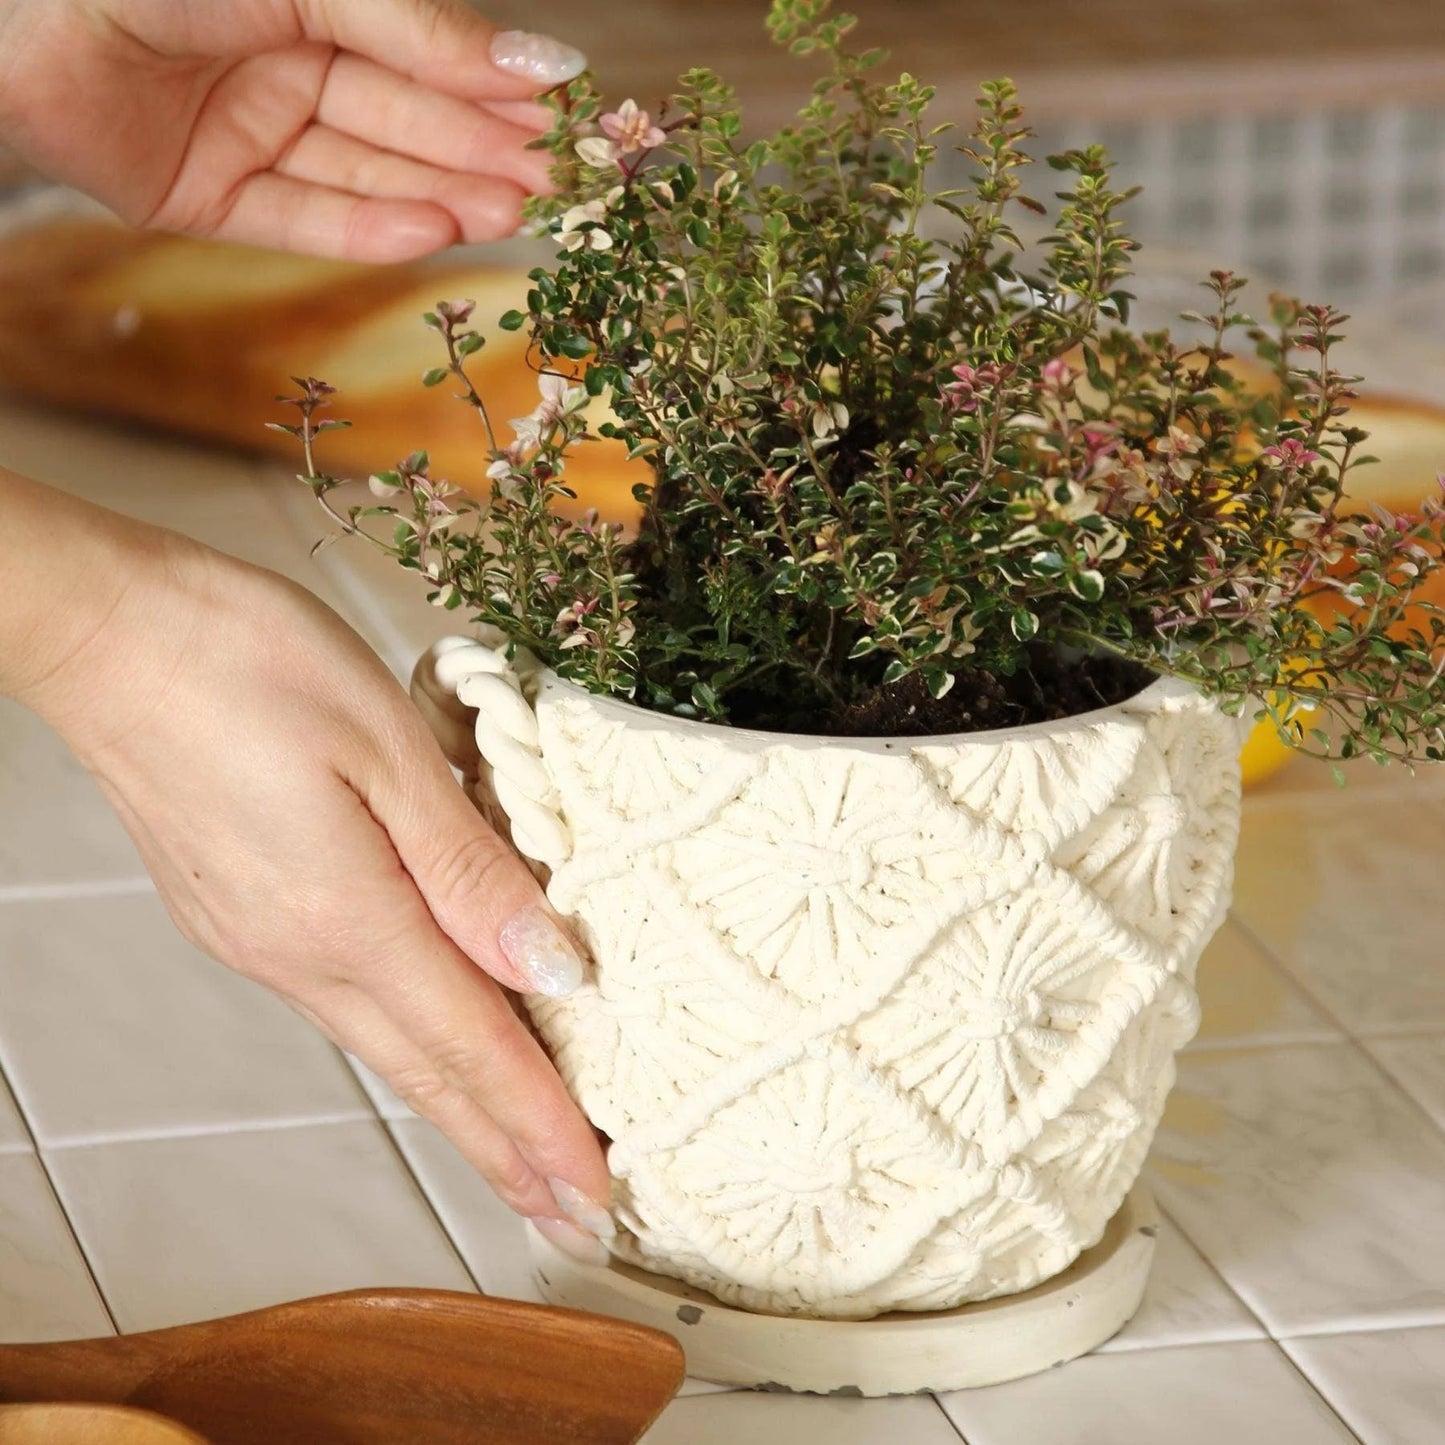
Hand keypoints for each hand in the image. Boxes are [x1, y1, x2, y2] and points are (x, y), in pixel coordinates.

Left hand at [0, 0, 586, 259]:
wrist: (18, 24)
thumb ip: (421, 28)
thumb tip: (535, 61)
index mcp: (311, 3)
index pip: (425, 54)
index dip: (493, 88)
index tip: (564, 119)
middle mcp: (285, 68)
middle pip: (403, 121)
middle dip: (479, 152)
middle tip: (552, 185)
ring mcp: (251, 138)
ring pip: (365, 176)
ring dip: (441, 197)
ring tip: (509, 214)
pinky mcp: (213, 200)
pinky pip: (304, 218)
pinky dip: (368, 229)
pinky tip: (433, 232)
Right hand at [26, 517, 612, 1261]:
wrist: (111, 633)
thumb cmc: (250, 662)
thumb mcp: (386, 749)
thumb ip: (468, 867)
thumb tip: (551, 965)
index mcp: (348, 919)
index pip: (471, 1048)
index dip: (541, 1125)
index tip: (596, 1193)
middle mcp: (300, 955)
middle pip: (428, 1076)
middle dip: (508, 1152)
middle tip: (574, 1219)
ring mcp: (263, 943)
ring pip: (388, 1048)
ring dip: (462, 1110)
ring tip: (521, 1158)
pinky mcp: (243, 916)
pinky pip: (349, 1005)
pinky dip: (411, 1047)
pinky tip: (436, 1048)